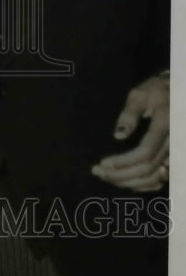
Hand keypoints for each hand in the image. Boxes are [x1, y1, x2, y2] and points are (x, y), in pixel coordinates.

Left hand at [91, 73, 169, 190]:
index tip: (103, 163)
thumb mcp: (140, 94)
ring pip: (154, 177)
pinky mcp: (173, 157)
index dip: (123, 162)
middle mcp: (172, 143)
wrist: (177, 92)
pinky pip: (161, 179)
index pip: (145, 152)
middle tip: (98, 172)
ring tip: (107, 177)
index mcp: (164, 125)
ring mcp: (174, 152)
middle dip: (121, 174)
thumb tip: (118, 136)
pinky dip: (143, 185)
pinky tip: (126, 182)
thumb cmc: (155, 90)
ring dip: (129, 182)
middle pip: (148, 169)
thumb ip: (129, 114)